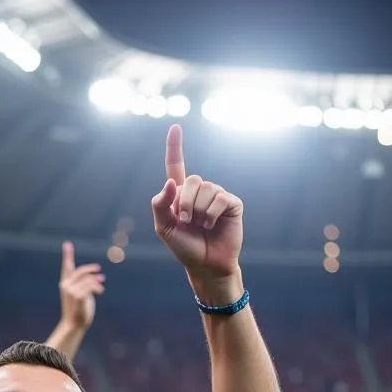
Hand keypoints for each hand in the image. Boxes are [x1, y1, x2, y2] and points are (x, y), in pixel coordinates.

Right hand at [58, 241, 103, 331]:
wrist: (75, 324)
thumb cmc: (79, 310)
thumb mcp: (82, 295)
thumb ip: (86, 284)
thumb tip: (99, 276)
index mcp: (65, 284)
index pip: (66, 267)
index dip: (67, 255)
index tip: (67, 244)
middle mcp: (65, 285)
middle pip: (80, 271)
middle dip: (90, 269)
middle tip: (99, 270)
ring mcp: (70, 291)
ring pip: (88, 279)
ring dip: (97, 283)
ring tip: (101, 288)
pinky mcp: (77, 296)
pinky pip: (91, 285)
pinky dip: (98, 287)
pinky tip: (100, 292)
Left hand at [152, 125, 242, 282]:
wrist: (206, 265)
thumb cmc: (185, 248)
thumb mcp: (164, 229)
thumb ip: (160, 206)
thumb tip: (170, 182)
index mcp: (181, 195)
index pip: (176, 167)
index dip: (175, 148)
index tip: (175, 127)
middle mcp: (200, 191)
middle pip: (191, 180)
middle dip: (184, 203)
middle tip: (186, 221)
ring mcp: (217, 195)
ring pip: (205, 189)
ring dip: (198, 210)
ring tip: (201, 226)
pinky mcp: (232, 203)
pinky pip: (219, 199)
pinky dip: (211, 215)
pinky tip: (212, 225)